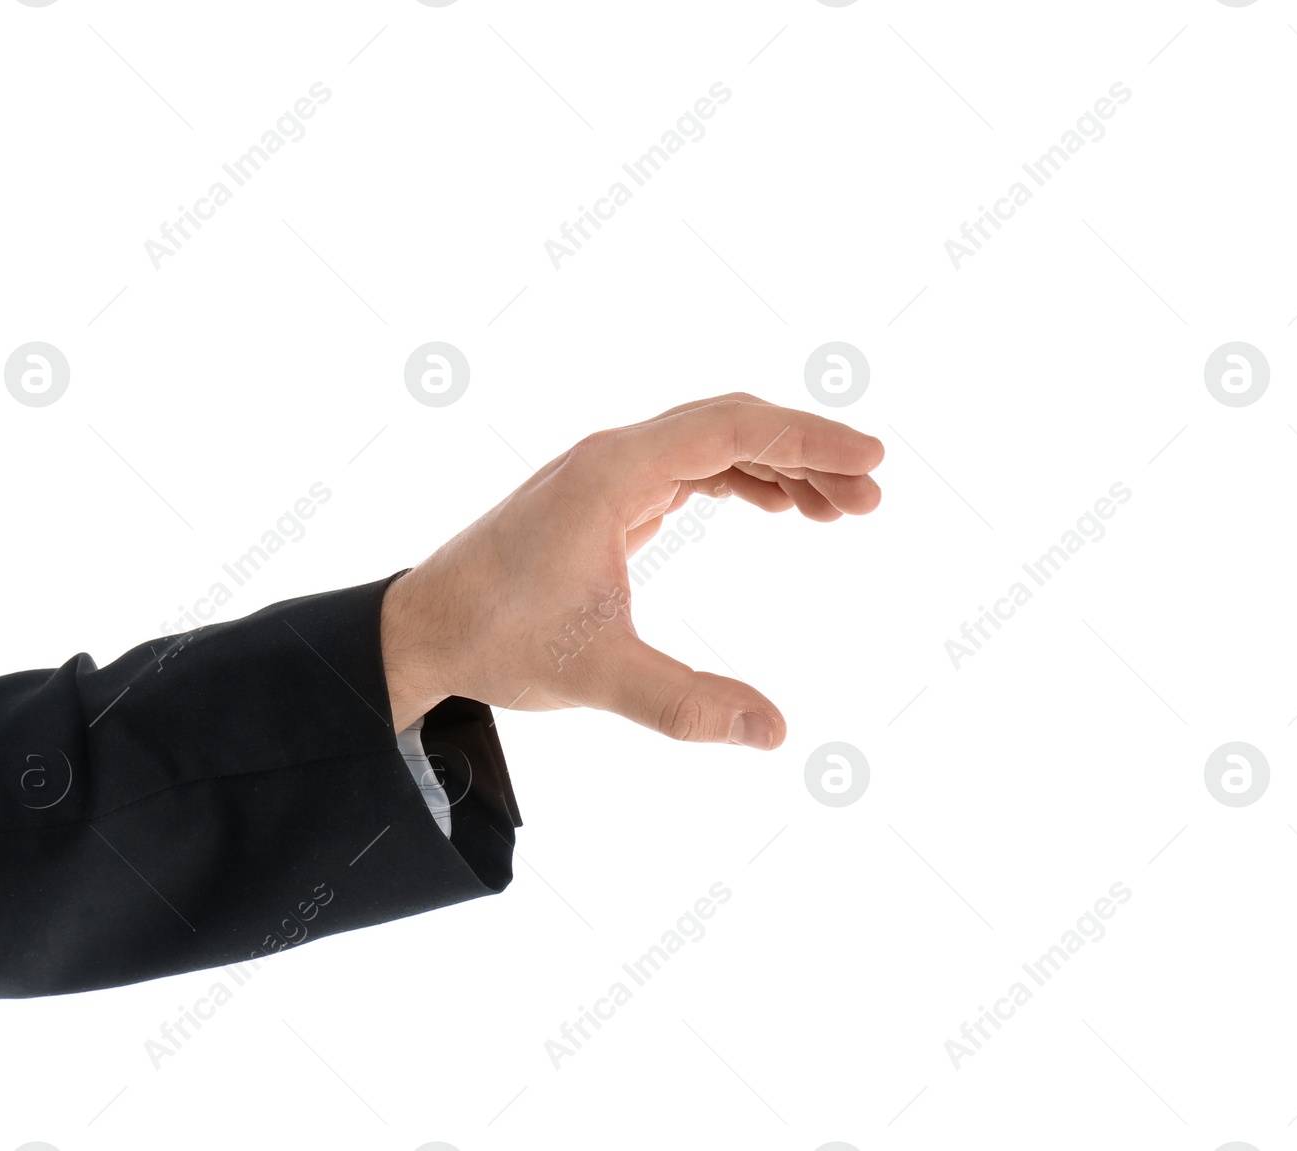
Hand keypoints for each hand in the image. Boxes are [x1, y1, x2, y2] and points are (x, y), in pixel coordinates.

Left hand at [379, 393, 884, 747]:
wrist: (425, 630)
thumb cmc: (498, 641)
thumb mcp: (598, 677)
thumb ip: (686, 706)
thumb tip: (777, 733)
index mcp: (612, 472)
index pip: (733, 429)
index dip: (809, 438)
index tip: (871, 461)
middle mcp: (612, 455)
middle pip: (732, 424)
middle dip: (807, 451)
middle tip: (871, 498)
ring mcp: (607, 471)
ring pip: (713, 444)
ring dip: (778, 468)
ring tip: (841, 512)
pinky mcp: (604, 495)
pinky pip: (689, 467)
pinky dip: (740, 481)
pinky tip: (776, 508)